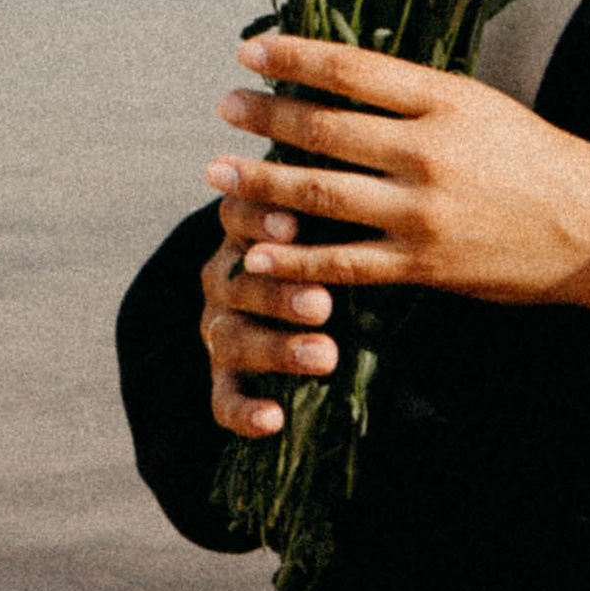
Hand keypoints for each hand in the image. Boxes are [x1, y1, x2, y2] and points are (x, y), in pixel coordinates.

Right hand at [198, 185, 337, 440]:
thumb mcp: (334, 219)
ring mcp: (222, 328)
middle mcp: (225, 277)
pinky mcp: (226, 378)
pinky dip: (243, 411)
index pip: (236, 216)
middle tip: (323, 303)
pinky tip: (273, 420)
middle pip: (236, 281)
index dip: (257, 219)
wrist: (320, 300)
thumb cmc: (338, 245)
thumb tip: (367, 170)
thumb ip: (340, 201)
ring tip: (325, 356)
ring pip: (231, 338)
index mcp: (245, 232)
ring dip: (275, 350)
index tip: (292, 225)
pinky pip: (223, 400)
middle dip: (278, 293)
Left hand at [205, 32, 589, 320]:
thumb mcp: (484, 107)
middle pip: (325, 128)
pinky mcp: (423, 264)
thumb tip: (343, 79)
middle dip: (265, 116)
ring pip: (322, 193)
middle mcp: (429, 151)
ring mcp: (423, 211)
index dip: (295, 57)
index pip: (352, 69)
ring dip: (261, 181)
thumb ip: (419, 98)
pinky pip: (343, 261)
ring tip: (218, 171)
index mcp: (447, 100)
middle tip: (225, 106)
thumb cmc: (540, 162)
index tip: (251, 49)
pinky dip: (295, 257)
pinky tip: (257, 249)